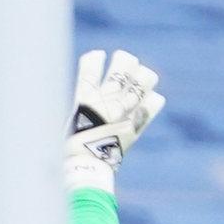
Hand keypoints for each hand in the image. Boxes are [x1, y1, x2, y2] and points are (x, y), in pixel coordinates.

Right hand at [66, 49, 165, 192]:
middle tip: (122, 71)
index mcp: (86, 94)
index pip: (93, 61)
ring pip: (145, 77)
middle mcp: (108, 97)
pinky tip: (146, 103)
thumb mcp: (68, 118)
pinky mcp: (138, 123)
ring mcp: (126, 109)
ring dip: (143, 78)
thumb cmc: (69, 145)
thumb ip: (78, 103)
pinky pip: (155, 102)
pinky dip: (152, 102)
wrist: (86, 166)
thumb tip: (72, 101)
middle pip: (125, 62)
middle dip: (125, 63)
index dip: (96, 57)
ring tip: (138, 82)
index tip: (97, 57)